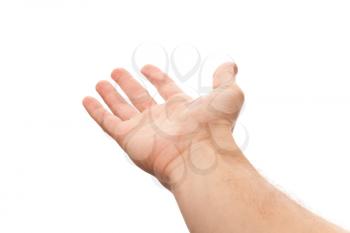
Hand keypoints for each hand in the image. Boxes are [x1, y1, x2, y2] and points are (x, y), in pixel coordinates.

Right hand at [83, 63, 243, 185]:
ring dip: (110, 95)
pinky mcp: (128, 139)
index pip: (165, 88)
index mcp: (181, 109)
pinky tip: (87, 99)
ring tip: (100, 82)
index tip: (146, 67)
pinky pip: (107, 123)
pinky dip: (96, 111)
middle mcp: (160, 119)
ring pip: (121, 109)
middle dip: (128, 84)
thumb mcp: (228, 96)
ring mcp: (143, 129)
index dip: (156, 77)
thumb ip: (226, 78)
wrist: (201, 156)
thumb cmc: (216, 128)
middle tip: (116, 72)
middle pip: (139, 97)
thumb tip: (230, 64)